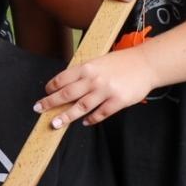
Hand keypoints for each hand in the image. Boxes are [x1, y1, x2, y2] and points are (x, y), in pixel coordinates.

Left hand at [35, 47, 157, 125]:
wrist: (146, 64)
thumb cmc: (122, 62)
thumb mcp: (99, 61)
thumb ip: (84, 72)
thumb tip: (67, 83)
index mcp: (88, 67)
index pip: (63, 78)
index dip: (51, 87)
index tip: (45, 92)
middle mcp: (94, 79)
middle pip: (67, 94)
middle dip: (50, 102)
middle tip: (38, 109)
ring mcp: (106, 91)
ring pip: (81, 106)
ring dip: (66, 116)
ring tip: (55, 123)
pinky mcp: (117, 101)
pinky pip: (100, 113)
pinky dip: (91, 119)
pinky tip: (85, 122)